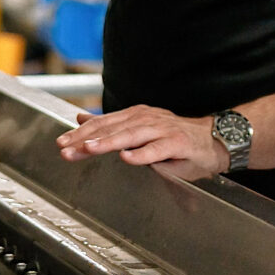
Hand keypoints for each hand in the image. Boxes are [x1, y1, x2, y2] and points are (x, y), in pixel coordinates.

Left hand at [56, 107, 228, 182]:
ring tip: (89, 149)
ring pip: (132, 135)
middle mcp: (147, 119)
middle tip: (66, 149)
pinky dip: (142, 154)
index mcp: (135, 116)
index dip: (81, 133)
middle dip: (87, 139)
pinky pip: (158, 149)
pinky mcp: (178, 143)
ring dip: (109, 142)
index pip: (103, 124)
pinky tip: (127, 158)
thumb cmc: (175, 140)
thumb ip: (112, 126)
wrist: (213, 140)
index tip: (61, 143)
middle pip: (112, 128)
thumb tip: (82, 118)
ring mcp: (163, 130)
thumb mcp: (140, 130)